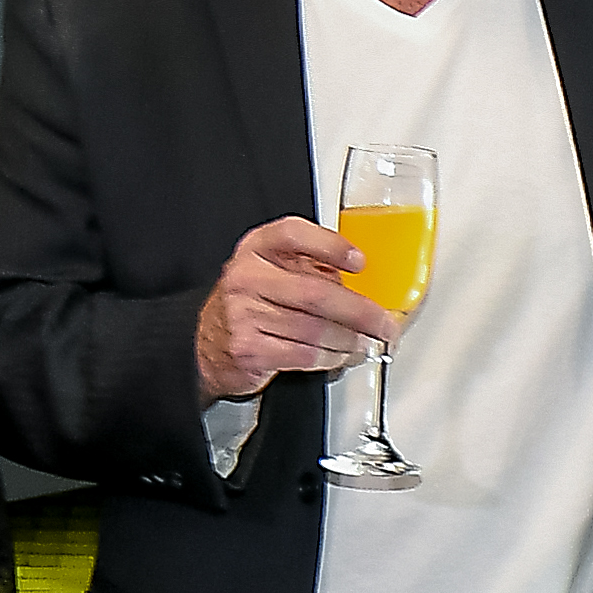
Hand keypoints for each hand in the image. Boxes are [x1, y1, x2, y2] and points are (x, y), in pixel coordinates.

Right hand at [195, 218, 388, 402]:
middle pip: (316, 293)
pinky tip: (340, 355)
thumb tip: (363, 289)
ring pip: (316, 329)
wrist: (208, 345)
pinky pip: (306, 354)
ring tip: (365, 343)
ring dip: (350, 341)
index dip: (331, 246)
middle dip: (361, 313)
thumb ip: (311, 270)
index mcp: (257, 249)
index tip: (360, 262)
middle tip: (385, 323)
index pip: (294, 234)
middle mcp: (247, 277)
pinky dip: (332, 358)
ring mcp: (244, 313)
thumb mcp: (274, 273)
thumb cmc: (251, 305)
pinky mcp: (250, 349)